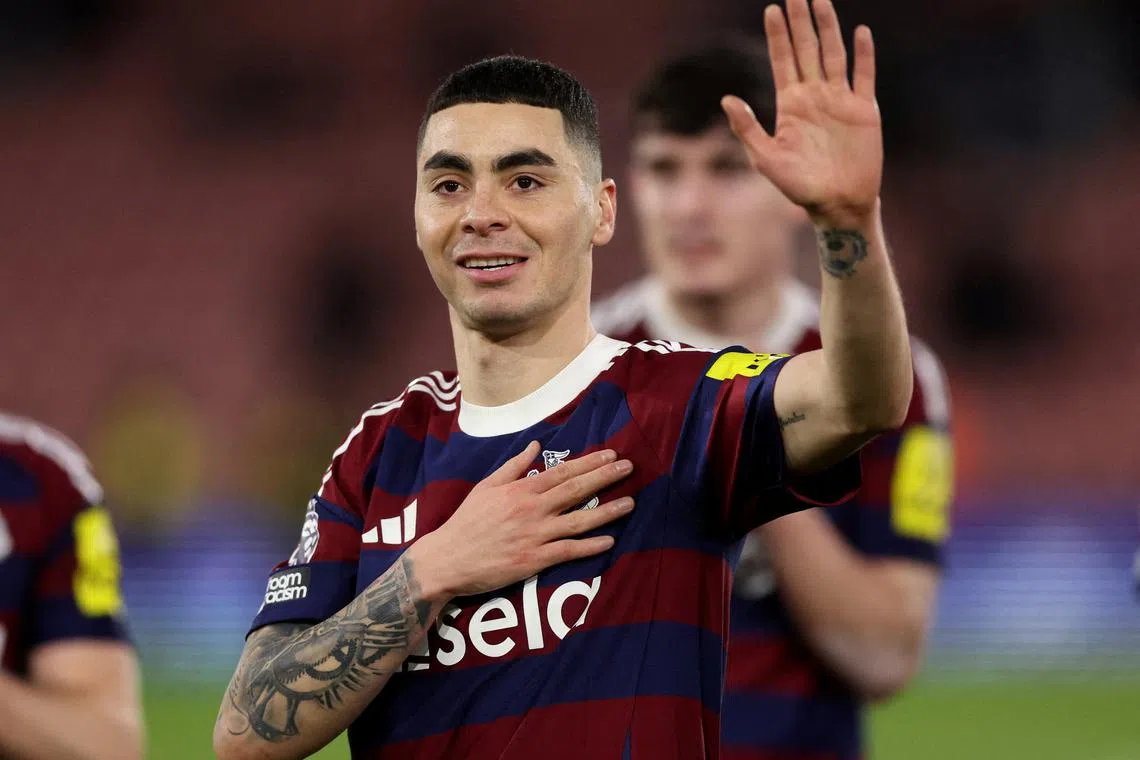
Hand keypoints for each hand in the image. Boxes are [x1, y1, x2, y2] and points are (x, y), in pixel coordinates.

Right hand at [408, 442, 634, 598]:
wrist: (449, 558)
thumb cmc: (467, 521)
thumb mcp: (486, 486)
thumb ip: (514, 466)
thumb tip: (535, 444)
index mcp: (521, 490)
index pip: (562, 472)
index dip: (589, 463)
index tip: (611, 455)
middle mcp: (532, 509)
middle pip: (576, 490)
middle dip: (605, 477)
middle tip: (629, 467)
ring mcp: (535, 535)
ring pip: (579, 521)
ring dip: (607, 511)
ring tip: (630, 503)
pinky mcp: (534, 559)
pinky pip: (568, 551)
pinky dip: (590, 546)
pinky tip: (610, 541)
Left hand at [722, 0, 881, 225]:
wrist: (837, 204)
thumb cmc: (799, 186)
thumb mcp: (766, 159)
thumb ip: (747, 128)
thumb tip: (726, 99)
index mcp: (790, 105)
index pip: (782, 61)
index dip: (778, 35)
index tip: (772, 9)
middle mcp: (814, 96)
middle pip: (807, 50)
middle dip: (801, 22)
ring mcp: (840, 100)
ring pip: (833, 55)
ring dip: (828, 28)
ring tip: (821, 1)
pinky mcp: (864, 110)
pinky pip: (864, 76)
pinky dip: (863, 54)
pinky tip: (859, 32)